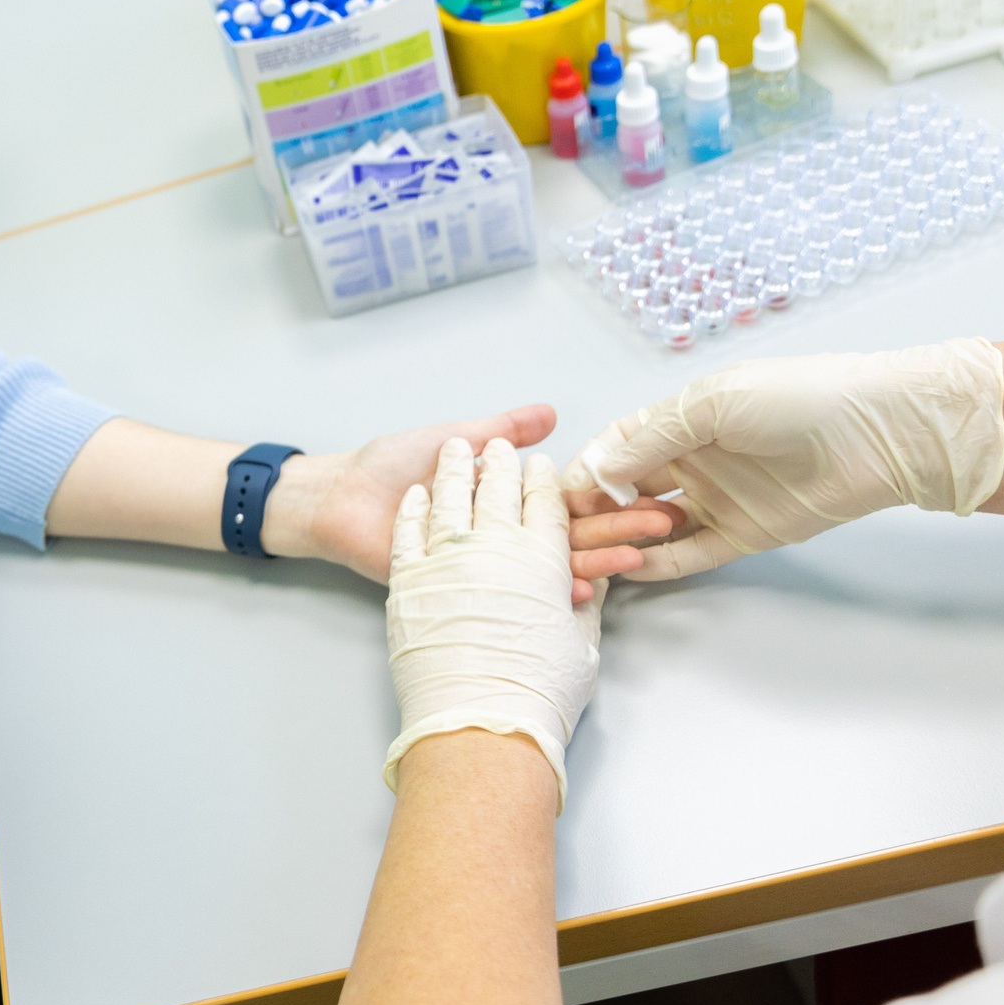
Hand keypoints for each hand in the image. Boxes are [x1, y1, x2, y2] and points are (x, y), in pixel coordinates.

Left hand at [272, 405, 668, 596]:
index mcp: (501, 504)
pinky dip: (542, 591)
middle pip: (567, 534)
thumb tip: (551, 412)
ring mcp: (482, 566)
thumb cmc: (392, 467)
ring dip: (594, 562)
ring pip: (546, 565)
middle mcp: (498, 537)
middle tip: (663, 527)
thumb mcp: (454, 440)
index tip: (652, 494)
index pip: (564, 502)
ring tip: (635, 557)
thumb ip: (502, 429)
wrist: (340, 496)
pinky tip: (579, 590)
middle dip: (617, 530)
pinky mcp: (459, 588)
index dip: (605, 498)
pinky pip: (504, 592)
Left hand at [384, 438, 599, 804]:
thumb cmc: (533, 691)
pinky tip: (421, 495)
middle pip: (501, 494)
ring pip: (454, 500)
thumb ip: (584, 603)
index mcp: (539, 563)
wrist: (472, 721)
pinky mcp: (407, 579)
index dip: (545, 484)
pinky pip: (410, 534)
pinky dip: (416, 511)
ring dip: (459, 471)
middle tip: (508, 449)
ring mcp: (446, 561)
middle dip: (506, 465)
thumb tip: (591, 577)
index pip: (545, 509)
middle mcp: (494, 552)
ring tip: (461, 448)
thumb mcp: (574, 646)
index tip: (545, 464)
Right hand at [562, 339, 1003, 580]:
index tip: (562, 495)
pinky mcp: (742, 535)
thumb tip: (597, 472)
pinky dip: (660, 564)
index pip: (615, 449)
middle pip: (626, 490)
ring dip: (625, 538)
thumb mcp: (713, 404)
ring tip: (600, 553)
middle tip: (574, 533)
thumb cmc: (799, 398)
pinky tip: (634, 568)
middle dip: (597, 511)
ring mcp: (715, 499)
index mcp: (679, 421)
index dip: (587, 470)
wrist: (879, 431)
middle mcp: (690, 460)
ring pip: (652, 526)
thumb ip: (652, 439)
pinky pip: (690, 556)